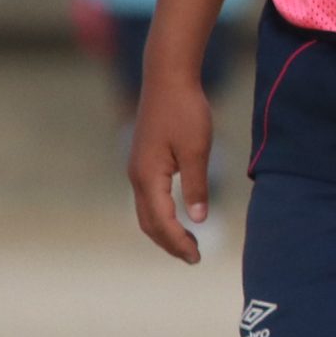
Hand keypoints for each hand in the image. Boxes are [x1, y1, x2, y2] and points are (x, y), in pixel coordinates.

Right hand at [127, 76, 212, 263]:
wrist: (168, 79)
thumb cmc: (185, 111)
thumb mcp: (197, 149)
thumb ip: (196, 185)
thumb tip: (198, 219)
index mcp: (148, 176)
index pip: (161, 221)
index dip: (178, 242)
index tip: (197, 257)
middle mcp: (137, 176)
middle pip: (148, 223)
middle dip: (169, 243)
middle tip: (194, 258)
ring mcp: (137, 169)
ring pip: (146, 212)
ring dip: (164, 231)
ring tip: (188, 243)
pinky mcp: (143, 161)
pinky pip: (148, 198)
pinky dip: (160, 215)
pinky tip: (178, 217)